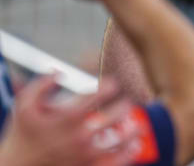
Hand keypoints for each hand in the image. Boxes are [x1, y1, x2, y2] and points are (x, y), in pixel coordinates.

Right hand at [0, 76, 137, 165]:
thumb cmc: (23, 135)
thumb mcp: (24, 106)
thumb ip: (41, 85)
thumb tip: (59, 71)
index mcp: (67, 117)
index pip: (98, 94)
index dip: (110, 85)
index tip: (113, 84)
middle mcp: (79, 135)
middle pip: (116, 114)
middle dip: (124, 105)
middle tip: (126, 102)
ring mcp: (86, 154)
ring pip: (122, 139)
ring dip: (133, 128)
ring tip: (136, 123)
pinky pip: (117, 162)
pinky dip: (129, 152)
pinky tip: (134, 145)